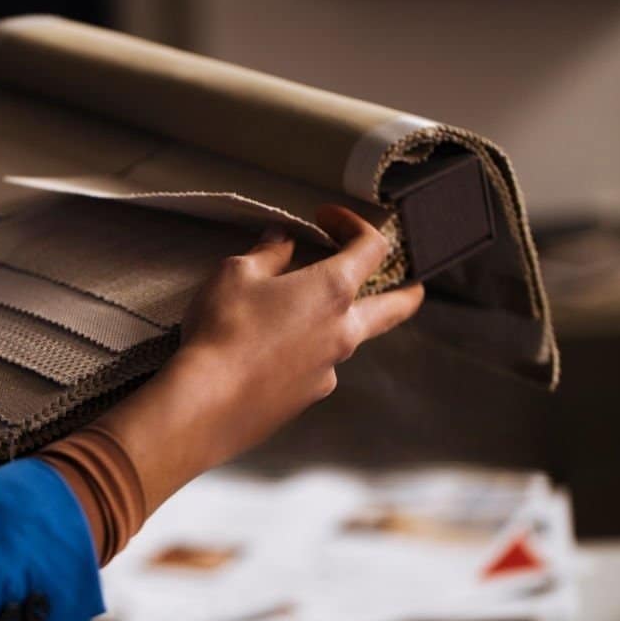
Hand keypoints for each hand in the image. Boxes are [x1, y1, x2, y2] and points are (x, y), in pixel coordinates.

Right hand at [89, 205, 423, 511]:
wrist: (207, 401)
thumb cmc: (223, 330)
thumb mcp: (236, 274)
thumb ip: (266, 254)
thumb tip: (280, 242)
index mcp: (332, 289)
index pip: (370, 247)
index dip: (354, 225)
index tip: (326, 219)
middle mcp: (343, 330)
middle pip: (395, 307)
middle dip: (408, 290)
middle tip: (411, 284)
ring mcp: (329, 369)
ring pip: (348, 339)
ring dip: (335, 320)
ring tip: (295, 313)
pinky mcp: (307, 398)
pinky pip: (316, 367)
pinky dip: (303, 353)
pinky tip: (267, 352)